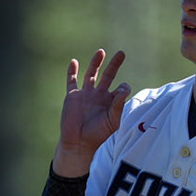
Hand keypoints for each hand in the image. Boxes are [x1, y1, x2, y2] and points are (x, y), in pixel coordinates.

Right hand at [56, 49, 129, 175]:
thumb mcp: (112, 120)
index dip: (123, 88)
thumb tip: (124, 88)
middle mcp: (99, 96)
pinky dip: (72, 71)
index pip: (120, 88)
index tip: (121, 91)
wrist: (79, 143)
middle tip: (122, 53)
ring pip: (91, 74)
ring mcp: (85, 94)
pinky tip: (74, 62)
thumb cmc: (98, 135)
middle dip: (114, 64)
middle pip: (108, 75)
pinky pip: (72, 81)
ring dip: (96, 62)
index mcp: (111, 102)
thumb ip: (118, 105)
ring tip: (101, 52)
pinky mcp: (72, 96)